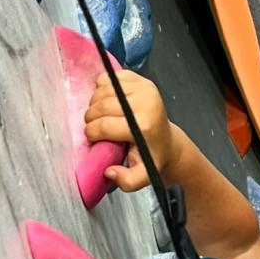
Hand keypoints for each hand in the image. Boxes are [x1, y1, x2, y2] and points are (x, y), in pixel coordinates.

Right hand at [82, 68, 180, 190]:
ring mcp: (144, 88)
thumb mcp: (143, 176)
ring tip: (100, 117)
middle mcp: (146, 103)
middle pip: (101, 106)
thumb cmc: (150, 157)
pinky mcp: (141, 79)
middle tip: (94, 128)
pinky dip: (102, 88)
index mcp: (144, 125)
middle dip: (91, 118)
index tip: (93, 138)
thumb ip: (127, 181)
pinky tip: (109, 102)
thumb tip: (109, 171)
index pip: (104, 125)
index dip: (92, 133)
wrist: (167, 142)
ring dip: (94, 104)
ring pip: (103, 90)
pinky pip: (110, 78)